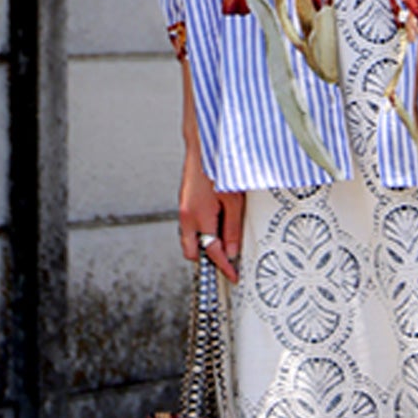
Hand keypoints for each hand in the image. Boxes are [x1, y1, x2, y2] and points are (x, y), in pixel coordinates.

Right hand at [179, 145, 244, 282]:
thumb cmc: (220, 166)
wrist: (204, 143)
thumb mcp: (234, 200)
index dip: (224, 266)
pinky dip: (203, 228)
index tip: (233, 275)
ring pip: (190, 237)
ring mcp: (183, 207)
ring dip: (205, 240)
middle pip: (191, 251)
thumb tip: (231, 250)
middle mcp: (186, 215)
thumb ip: (232, 227)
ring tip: (224, 234)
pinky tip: (217, 218)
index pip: (211, 252)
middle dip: (207, 257)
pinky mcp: (186, 200)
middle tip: (226, 258)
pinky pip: (191, 223)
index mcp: (197, 217)